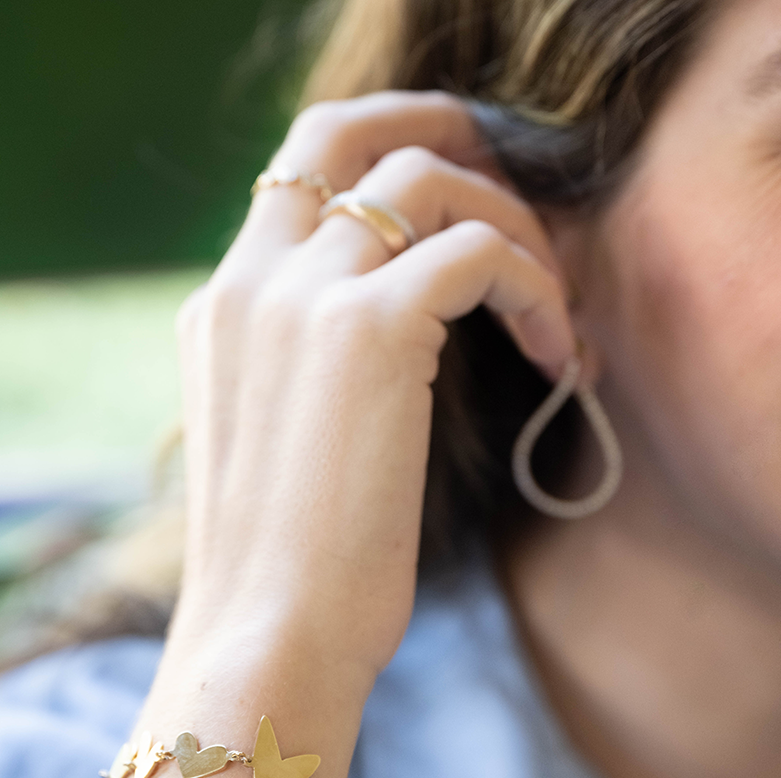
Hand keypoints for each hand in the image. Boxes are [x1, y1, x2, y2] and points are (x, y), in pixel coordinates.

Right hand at [168, 90, 576, 705]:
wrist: (267, 644)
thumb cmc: (290, 574)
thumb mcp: (283, 450)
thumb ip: (310, 373)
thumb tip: (398, 341)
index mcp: (222, 311)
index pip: (298, 182)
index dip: (385, 174)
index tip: (459, 215)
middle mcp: (249, 283)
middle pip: (342, 130)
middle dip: (438, 132)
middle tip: (511, 192)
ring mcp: (302, 297)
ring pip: (426, 180)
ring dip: (511, 224)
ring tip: (551, 310)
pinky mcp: (367, 331)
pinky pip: (479, 250)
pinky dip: (536, 288)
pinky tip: (557, 355)